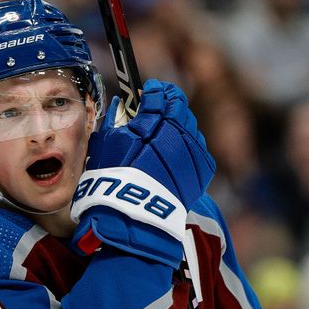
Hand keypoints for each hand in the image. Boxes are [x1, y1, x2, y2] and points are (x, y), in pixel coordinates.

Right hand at [71, 80, 214, 266]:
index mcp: (156, 120)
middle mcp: (179, 131)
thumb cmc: (113, 178)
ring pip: (191, 127)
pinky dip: (187, 147)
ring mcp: (194, 151)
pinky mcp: (201, 171)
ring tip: (162, 136)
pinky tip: (173, 155)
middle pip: (180, 107)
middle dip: (168, 105)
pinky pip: (198, 149)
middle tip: (154, 112)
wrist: (134, 217)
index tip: (146, 94)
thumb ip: (116, 118)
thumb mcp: (107, 142)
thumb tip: (122, 104)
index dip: (153, 91)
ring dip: (178, 126)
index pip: (161, 94)